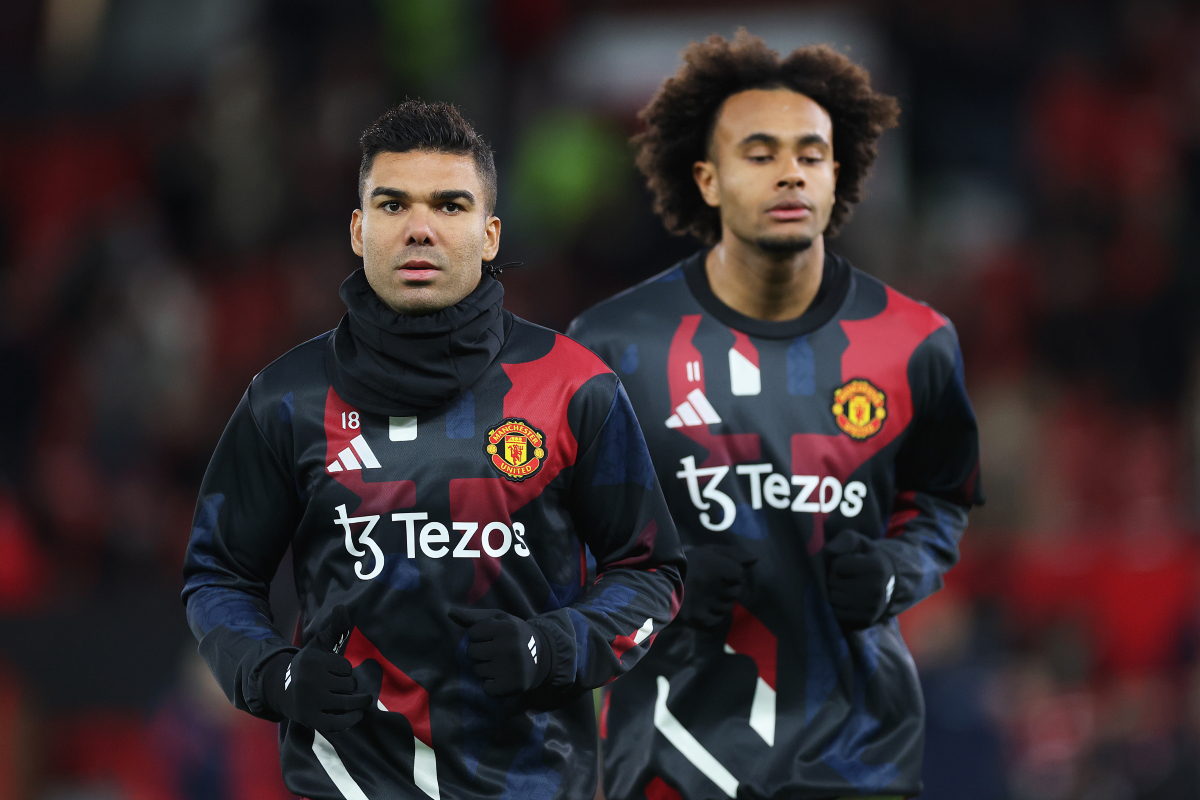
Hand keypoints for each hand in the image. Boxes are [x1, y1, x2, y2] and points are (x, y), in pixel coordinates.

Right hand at [260, 604, 371, 731]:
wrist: (281, 690)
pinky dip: (351, 719)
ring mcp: (309, 702)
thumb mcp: (319, 646)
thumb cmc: (308, 667)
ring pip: (346, 701)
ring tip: (363, 700)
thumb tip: (342, 607)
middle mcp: (309, 681)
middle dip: (350, 685)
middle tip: (344, 687)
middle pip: (348, 685)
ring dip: (358, 702)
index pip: (346, 667)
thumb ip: (334, 628)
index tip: (337, 672)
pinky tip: (357, 714)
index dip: (345, 670)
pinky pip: (338, 723)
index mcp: (312, 662)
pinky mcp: (311, 720)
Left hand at [449, 608, 550, 696]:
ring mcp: (511, 668)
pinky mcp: (511, 686)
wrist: (542, 657)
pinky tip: (503, 677)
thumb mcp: (499, 620)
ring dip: (485, 669)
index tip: (493, 638)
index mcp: (507, 628)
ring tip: (501, 664)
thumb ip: (474, 617)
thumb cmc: (514, 635)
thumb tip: (450, 612)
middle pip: (472, 652)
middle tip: (496, 652)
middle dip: (480, 652)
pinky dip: (492, 685)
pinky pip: (486, 688)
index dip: (479, 636)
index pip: (472, 633)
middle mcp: (509, 647)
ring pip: (477, 670)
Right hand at [677, 544, 757, 628]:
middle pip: (735, 591)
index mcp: (719, 567)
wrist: (660, 582)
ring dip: (720, 603)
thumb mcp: (710, 551)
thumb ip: (735, 554)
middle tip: (709, 584)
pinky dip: (713, 616)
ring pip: (727, 607)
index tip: (716, 571)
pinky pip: (717, 620)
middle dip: (727, 588)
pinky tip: (702, 608)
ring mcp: (709, 605)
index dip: (731, 572)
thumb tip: (756, 560)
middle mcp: (717, 587)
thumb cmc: (689, 564)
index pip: (739, 574)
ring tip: (704, 596)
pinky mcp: (700, 619)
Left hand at [824, 529, 896, 628]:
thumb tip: (828, 552)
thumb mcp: (861, 543)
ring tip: (845, 587)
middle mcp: (875, 589)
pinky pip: (838, 613)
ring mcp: (871, 607)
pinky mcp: (866, 620)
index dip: (837, 563)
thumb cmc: (869, 559)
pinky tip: (846, 599)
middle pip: (833, 583)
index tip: (847, 563)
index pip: (837, 566)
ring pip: (833, 598)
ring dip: (834, 591)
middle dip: (834, 577)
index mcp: (876, 567)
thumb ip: (845, 539)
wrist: (890, 583)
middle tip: (845, 576)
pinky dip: (838, 605)